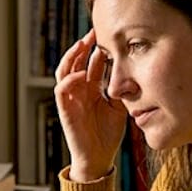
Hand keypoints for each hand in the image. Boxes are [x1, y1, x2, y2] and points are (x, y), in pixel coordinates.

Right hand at [54, 30, 126, 181]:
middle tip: (95, 31)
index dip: (98, 49)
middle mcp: (79, 91)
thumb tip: (130, 71)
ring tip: (83, 44)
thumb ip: (119, 90)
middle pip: (76, 61)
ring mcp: (70, 99)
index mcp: (91, 89)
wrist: (99, 158)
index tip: (109, 35)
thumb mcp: (119, 107)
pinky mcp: (65, 109)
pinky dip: (70, 79)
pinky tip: (81, 74)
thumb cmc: (108, 135)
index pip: (91, 63)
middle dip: (84, 45)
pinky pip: (61, 88)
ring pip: (65, 70)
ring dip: (73, 56)